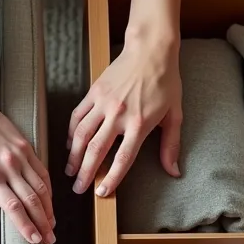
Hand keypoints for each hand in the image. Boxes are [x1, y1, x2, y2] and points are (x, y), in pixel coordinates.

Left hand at [0, 58, 54, 243]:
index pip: (13, 206)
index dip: (25, 225)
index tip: (34, 239)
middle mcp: (8, 167)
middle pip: (31, 201)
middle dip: (42, 223)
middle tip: (49, 239)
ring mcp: (20, 157)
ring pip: (41, 187)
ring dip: (48, 208)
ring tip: (53, 225)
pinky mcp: (26, 147)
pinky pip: (42, 171)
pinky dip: (48, 188)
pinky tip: (49, 200)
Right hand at [67, 37, 181, 196]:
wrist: (151, 50)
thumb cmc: (166, 82)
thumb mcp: (175, 115)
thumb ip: (171, 145)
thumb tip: (173, 171)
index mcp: (139, 124)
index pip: (122, 159)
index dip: (111, 179)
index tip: (101, 193)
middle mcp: (119, 115)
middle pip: (96, 151)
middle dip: (85, 173)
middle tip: (78, 188)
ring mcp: (104, 103)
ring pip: (81, 135)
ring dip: (73, 156)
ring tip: (69, 170)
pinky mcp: (94, 92)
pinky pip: (78, 116)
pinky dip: (71, 132)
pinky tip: (69, 144)